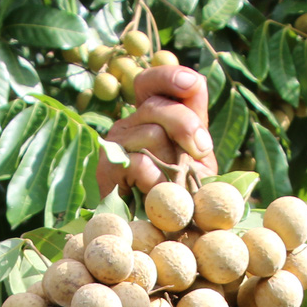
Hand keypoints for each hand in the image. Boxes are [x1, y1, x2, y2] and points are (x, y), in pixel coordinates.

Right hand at [97, 66, 217, 196]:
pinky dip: (157, 179)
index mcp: (152, 115)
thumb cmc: (187, 191)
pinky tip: (158, 193)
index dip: (169, 77)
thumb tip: (192, 81)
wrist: (170, 229)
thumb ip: (194, 118)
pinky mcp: (106, 168)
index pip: (152, 82)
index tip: (189, 85)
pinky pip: (138, 162)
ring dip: (172, 161)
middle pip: (157, 106)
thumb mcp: (198, 152)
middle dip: (186, 126)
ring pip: (151, 133)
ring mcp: (115, 144)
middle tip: (200, 151)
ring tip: (175, 183)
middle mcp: (130, 123)